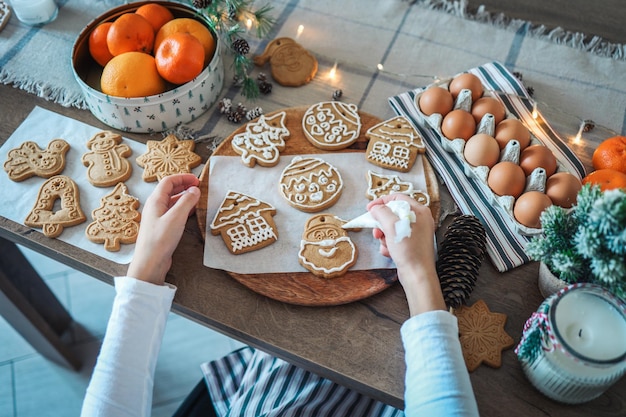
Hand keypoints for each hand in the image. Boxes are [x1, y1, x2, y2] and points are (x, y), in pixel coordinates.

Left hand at [127, 173, 200, 284]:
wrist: (150, 262)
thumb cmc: (160, 240)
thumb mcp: (176, 218)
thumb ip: (187, 201)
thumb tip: (195, 189)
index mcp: (155, 201)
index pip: (168, 181)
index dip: (183, 177)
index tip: (197, 179)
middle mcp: (155, 207)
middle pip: (170, 190)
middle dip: (184, 185)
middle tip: (199, 186)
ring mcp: (158, 217)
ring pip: (172, 201)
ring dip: (185, 197)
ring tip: (198, 198)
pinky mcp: (162, 227)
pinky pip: (173, 212)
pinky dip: (184, 208)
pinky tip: (192, 211)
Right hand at [368, 194, 445, 314]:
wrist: (417, 274)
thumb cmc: (410, 250)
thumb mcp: (392, 226)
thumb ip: (382, 212)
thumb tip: (375, 208)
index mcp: (419, 211)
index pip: (397, 198)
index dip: (381, 202)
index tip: (369, 209)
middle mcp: (420, 221)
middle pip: (393, 214)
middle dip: (381, 224)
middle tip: (376, 231)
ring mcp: (416, 233)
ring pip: (392, 228)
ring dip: (384, 236)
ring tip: (386, 244)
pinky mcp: (411, 245)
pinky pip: (395, 239)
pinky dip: (389, 245)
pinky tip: (390, 252)